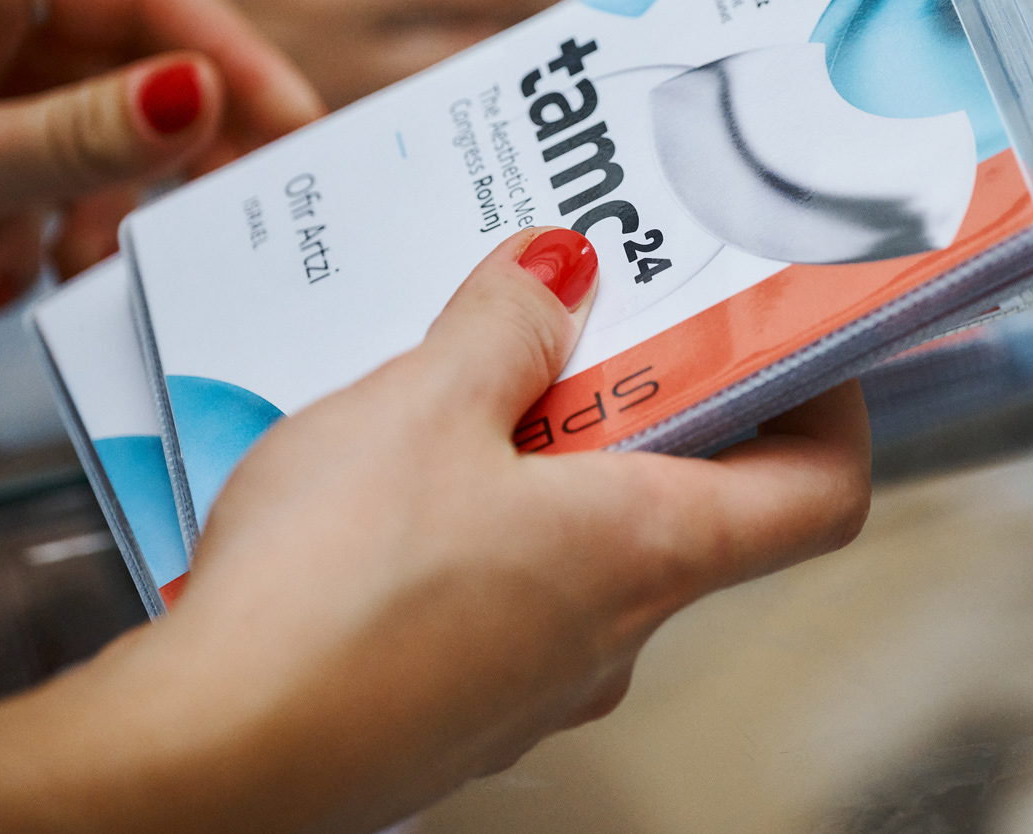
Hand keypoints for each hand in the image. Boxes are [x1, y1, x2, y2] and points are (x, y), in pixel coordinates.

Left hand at [0, 0, 323, 311]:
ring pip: (86, 133)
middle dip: (155, 163)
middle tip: (217, 222)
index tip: (296, 129)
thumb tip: (205, 99)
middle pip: (127, 67)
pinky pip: (34, 172)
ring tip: (62, 276)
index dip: (234, 60)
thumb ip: (81, 139)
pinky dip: (29, 235)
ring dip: (84, 217)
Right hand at [0, 229, 870, 833]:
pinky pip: (505, 591)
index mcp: (649, 551)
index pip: (823, 490)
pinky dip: (482, 524)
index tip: (785, 334)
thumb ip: (506, 326)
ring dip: (549, 460)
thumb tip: (561, 271)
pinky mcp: (458, 702)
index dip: (829, 404)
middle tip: (589, 317)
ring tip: (463, 384)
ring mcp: (537, 681)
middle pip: (694, 500)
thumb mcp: (422, 405)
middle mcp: (615, 632)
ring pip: (586, 545)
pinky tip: (393, 482)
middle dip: (648, 402)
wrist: (203, 762)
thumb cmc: (328, 593)